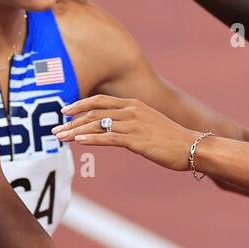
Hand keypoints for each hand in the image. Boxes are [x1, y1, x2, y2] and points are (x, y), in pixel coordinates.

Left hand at [55, 94, 195, 170]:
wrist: (193, 147)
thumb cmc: (172, 139)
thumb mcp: (149, 124)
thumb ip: (131, 123)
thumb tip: (114, 129)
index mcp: (133, 104)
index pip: (100, 100)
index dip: (80, 104)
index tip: (64, 111)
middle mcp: (131, 111)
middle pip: (94, 112)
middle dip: (72, 120)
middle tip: (55, 128)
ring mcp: (133, 125)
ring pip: (97, 125)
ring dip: (75, 131)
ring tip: (60, 137)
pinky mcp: (136, 140)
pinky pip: (108, 138)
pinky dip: (91, 139)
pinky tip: (77, 142)